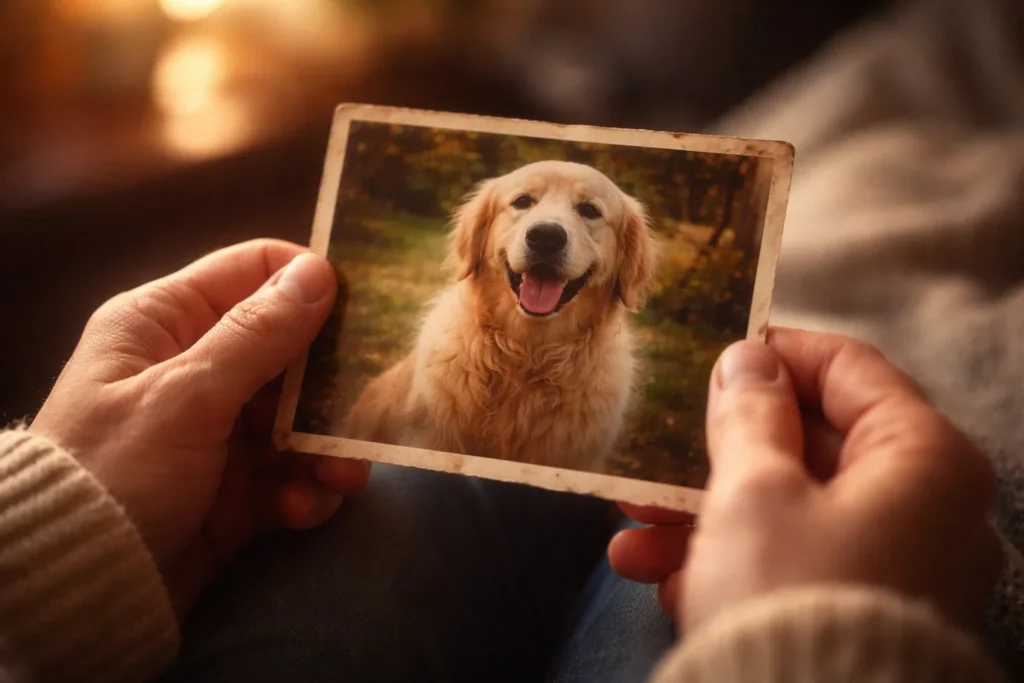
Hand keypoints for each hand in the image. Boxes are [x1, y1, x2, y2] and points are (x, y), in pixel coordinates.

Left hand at [29, 239, 368, 617]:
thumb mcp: (184, 397)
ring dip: (326, 447)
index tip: (363, 309)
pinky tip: (299, 510)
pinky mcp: (234, 488)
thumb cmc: (117, 473)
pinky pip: (291, 473)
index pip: (251, 273)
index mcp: (164, 323)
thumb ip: (256, 335)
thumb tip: (318, 271)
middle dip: (329, 384)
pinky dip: (304, 490)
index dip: (307, 283)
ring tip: (341, 476)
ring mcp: (217, 431)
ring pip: (299, 417)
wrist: (80, 590)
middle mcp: (193, 369)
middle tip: (363, 407)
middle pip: (289, 350)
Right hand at [609, 328, 1001, 632]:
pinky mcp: (856, 607)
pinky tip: (657, 575)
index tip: (716, 349)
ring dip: (702, 511)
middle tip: (656, 442)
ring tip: (631, 523)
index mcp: (924, 460)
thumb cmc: (789, 595)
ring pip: (787, 509)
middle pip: (809, 445)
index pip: (849, 367)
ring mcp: (894, 563)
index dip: (776, 352)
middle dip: (716, 449)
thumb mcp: (754, 490)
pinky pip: (789, 561)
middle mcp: (924, 508)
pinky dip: (727, 561)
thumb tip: (748, 361)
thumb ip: (749, 415)